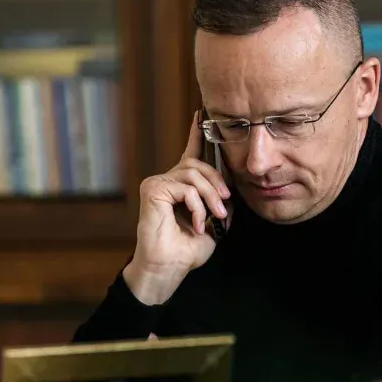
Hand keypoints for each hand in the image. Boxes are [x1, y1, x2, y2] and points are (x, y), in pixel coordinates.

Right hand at [124, 112, 231, 304]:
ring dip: (210, 198)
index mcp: (182, 186)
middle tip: (225, 209)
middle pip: (199, 165)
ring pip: (194, 175)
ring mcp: (157, 183)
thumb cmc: (189, 249)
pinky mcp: (152, 189)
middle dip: (218, 185)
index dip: (196, 133)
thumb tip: (229, 188)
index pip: (190, 154)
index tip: (201, 114)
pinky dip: (197, 206)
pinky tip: (197, 223)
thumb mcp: (214, 222)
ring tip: (214, 218)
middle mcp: (168, 180)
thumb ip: (220, 201)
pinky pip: (185, 187)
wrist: (171, 267)